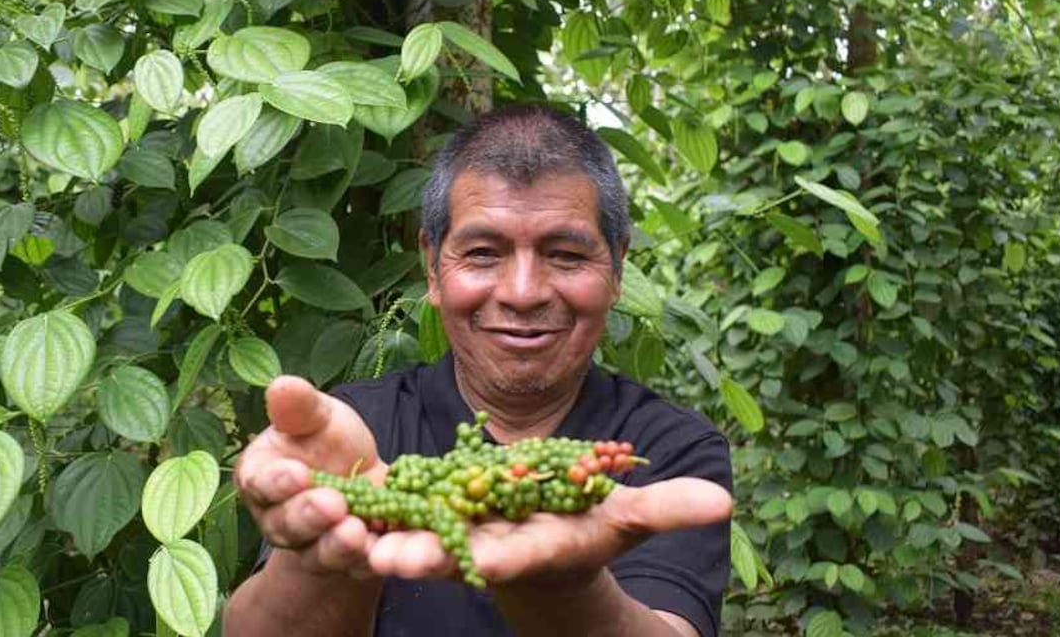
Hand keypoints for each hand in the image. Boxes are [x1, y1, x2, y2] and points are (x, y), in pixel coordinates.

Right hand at [234, 375, 385, 578]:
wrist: (360, 477)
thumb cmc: (326, 441)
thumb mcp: (317, 416)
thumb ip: (299, 407)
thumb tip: (281, 384)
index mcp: (262, 479)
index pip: (261, 484)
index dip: (277, 482)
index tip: (298, 473)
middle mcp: (280, 521)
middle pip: (287, 526)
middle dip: (309, 516)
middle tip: (332, 504)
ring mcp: (314, 547)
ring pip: (321, 553)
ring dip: (338, 545)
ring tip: (356, 531)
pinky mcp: (349, 564)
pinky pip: (357, 568)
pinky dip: (370, 561)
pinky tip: (383, 551)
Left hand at [364, 477, 733, 585]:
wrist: (541, 538)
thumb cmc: (592, 526)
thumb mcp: (626, 517)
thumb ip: (666, 508)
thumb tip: (726, 500)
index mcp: (537, 545)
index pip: (523, 556)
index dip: (506, 558)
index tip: (487, 564)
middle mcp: (490, 544)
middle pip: (456, 552)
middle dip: (427, 556)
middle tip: (391, 557)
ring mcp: (455, 530)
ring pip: (416, 533)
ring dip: (384, 535)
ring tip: (349, 535)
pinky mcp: (431, 512)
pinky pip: (396, 508)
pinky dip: (368, 506)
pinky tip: (332, 496)